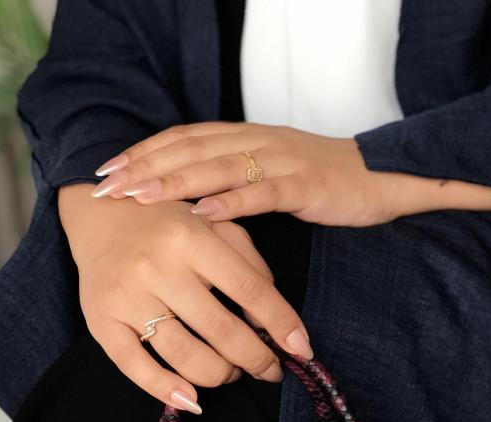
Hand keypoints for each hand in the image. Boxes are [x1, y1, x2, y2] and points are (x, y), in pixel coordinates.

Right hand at [58, 185, 312, 411]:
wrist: (98, 211)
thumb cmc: (167, 222)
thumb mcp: (214, 223)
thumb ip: (249, 263)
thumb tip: (273, 320)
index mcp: (191, 238)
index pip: (250, 290)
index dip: (282, 325)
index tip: (302, 350)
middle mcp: (158, 266)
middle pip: (221, 330)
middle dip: (255, 359)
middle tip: (269, 369)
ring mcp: (128, 296)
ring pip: (185, 355)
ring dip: (219, 375)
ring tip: (231, 373)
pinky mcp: (100, 320)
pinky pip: (135, 367)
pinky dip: (166, 390)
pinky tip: (192, 400)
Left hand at [91, 122, 490, 225]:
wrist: (385, 177)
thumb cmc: (329, 183)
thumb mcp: (276, 175)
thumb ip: (237, 180)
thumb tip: (195, 201)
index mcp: (248, 138)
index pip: (185, 138)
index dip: (144, 152)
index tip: (108, 169)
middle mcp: (257, 142)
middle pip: (188, 148)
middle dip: (143, 166)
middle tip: (105, 186)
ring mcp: (280, 161)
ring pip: (215, 166)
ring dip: (172, 181)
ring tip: (137, 198)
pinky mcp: (304, 186)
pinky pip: (260, 193)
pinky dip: (227, 203)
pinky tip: (198, 214)